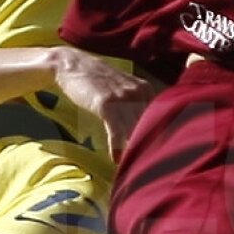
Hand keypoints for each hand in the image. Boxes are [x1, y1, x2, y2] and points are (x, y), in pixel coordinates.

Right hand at [50, 46, 156, 160]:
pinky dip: (117, 147)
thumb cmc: (97, 81)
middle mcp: (138, 92)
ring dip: (135, 151)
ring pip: (135, 130)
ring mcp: (122, 97)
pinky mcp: (106, 104)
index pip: (160, 117)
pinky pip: (116, 131)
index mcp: (145, 89)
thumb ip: (136, 104)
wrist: (72, 65)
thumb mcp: (123, 88)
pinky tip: (116, 159)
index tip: (161, 155)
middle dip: (151, 147)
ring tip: (135, 168)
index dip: (161, 137)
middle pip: (150, 125)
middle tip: (152, 166)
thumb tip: (147, 128)